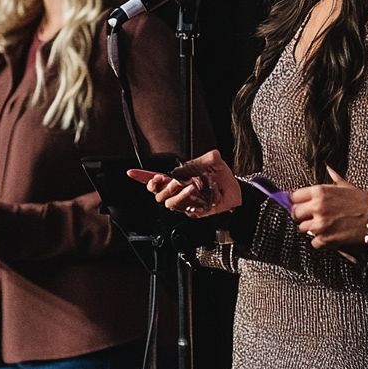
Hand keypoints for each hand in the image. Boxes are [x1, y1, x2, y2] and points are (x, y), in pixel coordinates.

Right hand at [126, 149, 240, 217]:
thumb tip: (200, 159)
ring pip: (168, 202)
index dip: (142, 177)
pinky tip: (195, 192)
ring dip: (176, 193)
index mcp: (178, 177)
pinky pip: (182, 209)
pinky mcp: (192, 211)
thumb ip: (206, 158)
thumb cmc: (223, 177)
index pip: (156, 179)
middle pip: (157, 194)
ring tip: (188, 185)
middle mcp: (178, 191)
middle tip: (169, 179)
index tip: (132, 173)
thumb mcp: (214, 161)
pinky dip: (186, 200)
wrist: (236, 192)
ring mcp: (184, 202)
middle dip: (159, 186)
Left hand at [291, 167, 367, 257]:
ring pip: (302, 228)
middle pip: (295, 213)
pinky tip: (330, 236)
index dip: (298, 201)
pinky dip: (320, 241)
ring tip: (324, 226)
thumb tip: (329, 168)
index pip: (294, 196)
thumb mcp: (347, 186)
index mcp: (320, 191)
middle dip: (302, 215)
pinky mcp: (325, 239)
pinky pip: (314, 242)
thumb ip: (334, 179)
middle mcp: (317, 207)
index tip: (300, 204)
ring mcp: (320, 224)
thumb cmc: (363, 203)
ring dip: (311, 229)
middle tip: (311, 217)